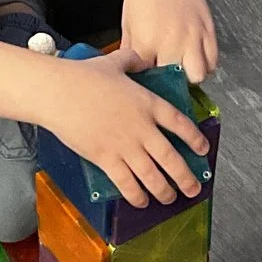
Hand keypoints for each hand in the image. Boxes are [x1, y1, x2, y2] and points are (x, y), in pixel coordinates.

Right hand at [39, 47, 209, 206]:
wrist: (58, 93)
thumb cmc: (82, 76)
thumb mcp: (114, 62)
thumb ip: (132, 61)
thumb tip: (139, 59)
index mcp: (148, 103)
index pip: (180, 124)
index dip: (195, 139)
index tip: (202, 150)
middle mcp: (142, 128)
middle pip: (171, 158)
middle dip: (185, 177)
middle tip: (193, 188)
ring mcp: (125, 146)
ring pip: (152, 176)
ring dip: (164, 191)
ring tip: (170, 199)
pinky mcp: (106, 159)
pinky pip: (127, 183)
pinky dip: (136, 196)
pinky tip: (142, 202)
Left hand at [119, 0, 218, 83]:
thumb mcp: (127, 24)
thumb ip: (130, 52)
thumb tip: (132, 73)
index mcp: (146, 43)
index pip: (148, 81)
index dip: (147, 84)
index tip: (146, 83)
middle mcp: (172, 43)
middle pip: (176, 84)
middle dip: (169, 84)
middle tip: (164, 78)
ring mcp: (193, 36)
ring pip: (199, 76)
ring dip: (190, 76)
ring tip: (180, 68)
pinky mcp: (208, 28)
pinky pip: (213, 60)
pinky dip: (205, 63)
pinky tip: (193, 56)